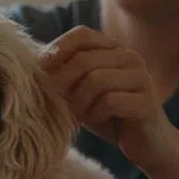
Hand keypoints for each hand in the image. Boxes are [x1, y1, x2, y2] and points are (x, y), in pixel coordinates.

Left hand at [41, 26, 178, 172]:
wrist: (147, 144)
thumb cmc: (109, 117)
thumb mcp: (81, 93)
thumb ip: (64, 77)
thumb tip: (30, 64)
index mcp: (113, 50)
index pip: (81, 35)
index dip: (57, 50)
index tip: (41, 73)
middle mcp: (130, 57)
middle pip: (84, 59)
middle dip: (63, 84)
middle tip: (57, 103)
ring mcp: (141, 78)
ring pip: (96, 80)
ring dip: (79, 102)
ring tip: (79, 115)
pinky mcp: (147, 102)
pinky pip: (110, 101)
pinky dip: (96, 114)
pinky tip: (98, 121)